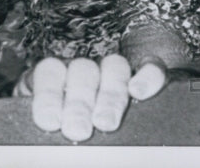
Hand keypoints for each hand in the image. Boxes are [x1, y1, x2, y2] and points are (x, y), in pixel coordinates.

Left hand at [17, 54, 166, 141]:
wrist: (81, 111)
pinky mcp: (146, 71)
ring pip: (114, 68)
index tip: (49, 121)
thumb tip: (49, 133)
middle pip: (82, 72)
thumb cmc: (62, 122)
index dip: (48, 94)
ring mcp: (114, 68)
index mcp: (55, 74)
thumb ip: (50, 120)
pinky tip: (139, 92)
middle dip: (79, 102)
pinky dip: (148, 77)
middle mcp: (84, 67)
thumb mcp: (50, 120)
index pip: (49, 71)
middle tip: (76, 129)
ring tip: (105, 123)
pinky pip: (152, 67)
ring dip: (109, 96)